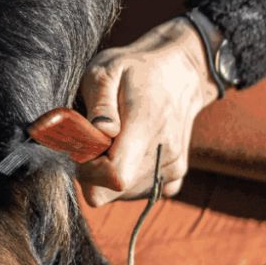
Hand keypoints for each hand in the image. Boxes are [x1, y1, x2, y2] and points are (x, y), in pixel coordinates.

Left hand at [77, 18, 220, 205]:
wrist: (180, 72)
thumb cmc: (135, 69)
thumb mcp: (106, 71)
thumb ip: (100, 104)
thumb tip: (100, 132)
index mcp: (144, 128)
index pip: (113, 178)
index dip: (89, 170)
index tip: (85, 147)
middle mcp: (163, 155)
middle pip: (113, 191)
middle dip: (95, 172)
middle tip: (98, 140)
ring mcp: (172, 168)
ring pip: (123, 195)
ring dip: (110, 175)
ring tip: (116, 141)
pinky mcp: (175, 176)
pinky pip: (140, 193)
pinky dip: (128, 179)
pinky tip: (129, 153)